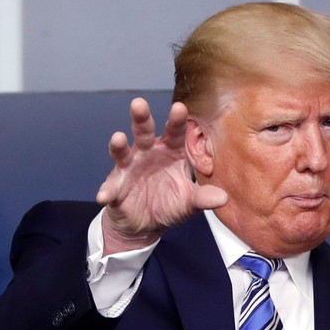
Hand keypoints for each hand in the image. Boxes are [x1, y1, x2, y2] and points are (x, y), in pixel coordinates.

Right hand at [96, 98, 227, 254]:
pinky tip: (105, 196)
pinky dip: (107, 191)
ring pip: (122, 152)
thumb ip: (203, 197)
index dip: (176, 121)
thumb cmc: (170, 204)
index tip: (179, 108)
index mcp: (170, 152)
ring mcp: (129, 168)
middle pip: (144, 132)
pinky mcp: (115, 186)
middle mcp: (148, 154)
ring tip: (118, 138)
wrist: (146, 225)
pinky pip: (110, 187)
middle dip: (141, 118)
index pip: (175, 132)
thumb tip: (224, 197)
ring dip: (118, 145)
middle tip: (139, 104)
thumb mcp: (189, 202)